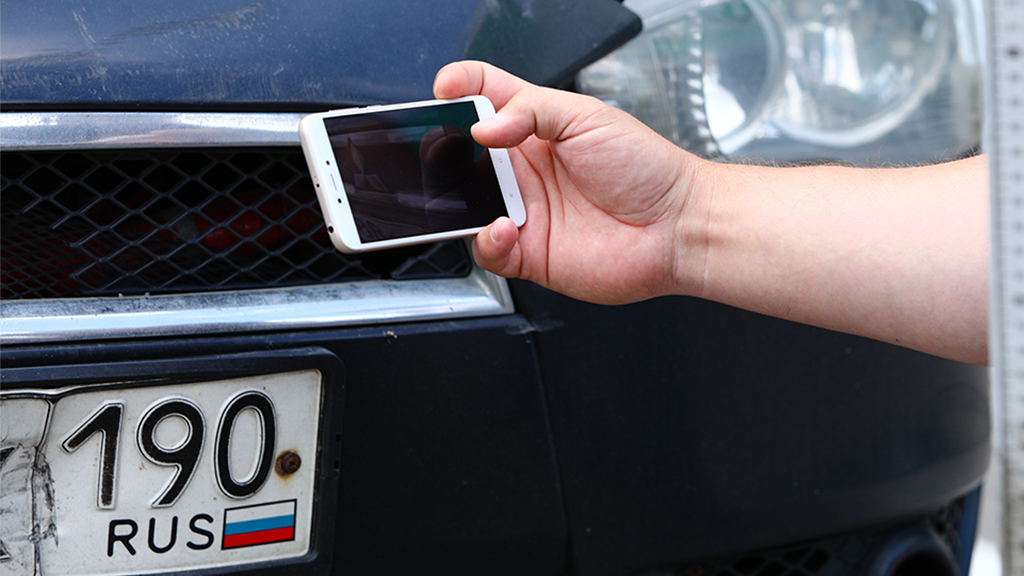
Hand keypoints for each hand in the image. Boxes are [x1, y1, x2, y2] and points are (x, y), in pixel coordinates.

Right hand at [433, 61, 710, 304]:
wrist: (677, 227)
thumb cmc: (646, 168)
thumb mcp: (587, 115)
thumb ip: (530, 110)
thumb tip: (483, 126)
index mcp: (536, 128)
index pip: (485, 98)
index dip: (460, 87)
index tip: (445, 89)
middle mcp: (525, 170)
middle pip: (463, 154)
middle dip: (442, 150)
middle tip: (441, 148)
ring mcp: (524, 211)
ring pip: (466, 205)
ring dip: (457, 200)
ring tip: (470, 192)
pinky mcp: (529, 253)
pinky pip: (488, 249)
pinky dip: (487, 240)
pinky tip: (506, 228)